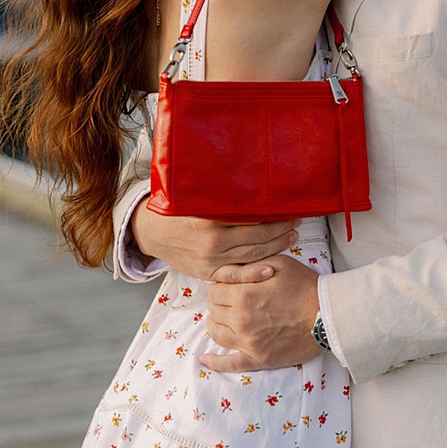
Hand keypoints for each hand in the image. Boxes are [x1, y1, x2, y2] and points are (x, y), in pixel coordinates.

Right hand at [132, 204, 297, 280]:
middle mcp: (211, 241)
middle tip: (296, 220)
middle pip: (256, 234)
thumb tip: (246, 172)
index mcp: (209, 218)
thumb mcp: (194, 196)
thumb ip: (219, 192)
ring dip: (276, 245)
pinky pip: (234, 275)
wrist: (150, 232)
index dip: (272, 212)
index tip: (288, 206)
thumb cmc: (176, 211)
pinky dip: (254, 274)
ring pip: (251, 253)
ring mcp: (210, 259)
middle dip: (280, 228)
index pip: (250, 215)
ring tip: (292, 236)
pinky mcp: (207, 272)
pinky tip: (272, 270)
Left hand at [202, 256, 321, 372]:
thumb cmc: (306, 287)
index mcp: (244, 295)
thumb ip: (252, 265)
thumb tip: (232, 268)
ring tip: (227, 319)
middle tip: (233, 300)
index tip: (230, 286)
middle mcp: (241, 320)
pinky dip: (215, 362)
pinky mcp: (258, 358)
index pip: (214, 291)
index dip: (220, 286)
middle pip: (213, 311)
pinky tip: (206, 359)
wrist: (329, 314)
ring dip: (218, 324)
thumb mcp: (280, 263)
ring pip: (216, 333)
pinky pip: (230, 364)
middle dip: (220, 303)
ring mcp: (248, 342)